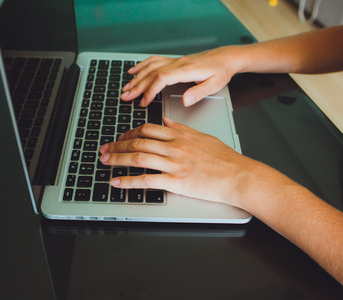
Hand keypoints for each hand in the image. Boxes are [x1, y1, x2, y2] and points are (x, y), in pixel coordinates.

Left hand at [98, 117, 259, 207]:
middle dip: (117, 145)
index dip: (130, 132)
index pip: (148, 129)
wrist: (238, 175)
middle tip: (104, 149)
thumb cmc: (224, 158)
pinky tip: (116, 182)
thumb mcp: (202, 137)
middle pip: (138, 142)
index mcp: (180, 135)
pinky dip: (128, 181)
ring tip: (104, 161)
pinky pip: (147, 180)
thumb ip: (181, 128)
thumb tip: (166, 121)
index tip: (121, 136)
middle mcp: (174, 147)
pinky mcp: (176, 182)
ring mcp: (174, 164)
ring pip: (139, 157)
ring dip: (118, 159)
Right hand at [120, 46, 238, 106]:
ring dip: (137, 78)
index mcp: (187, 70)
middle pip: (152, 73)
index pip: (162, 78)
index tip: (143, 102)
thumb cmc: (221, 71)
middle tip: (125, 97)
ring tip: (125, 88)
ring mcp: (175, 61)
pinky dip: (142, 66)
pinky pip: (154, 61)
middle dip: (137, 86)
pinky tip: (134, 71)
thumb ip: (198, 93)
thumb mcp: (215, 85)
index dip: (150, 90)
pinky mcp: (175, 61)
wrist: (225, 58)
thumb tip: (184, 100)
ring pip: (151, 67)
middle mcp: (178, 63)